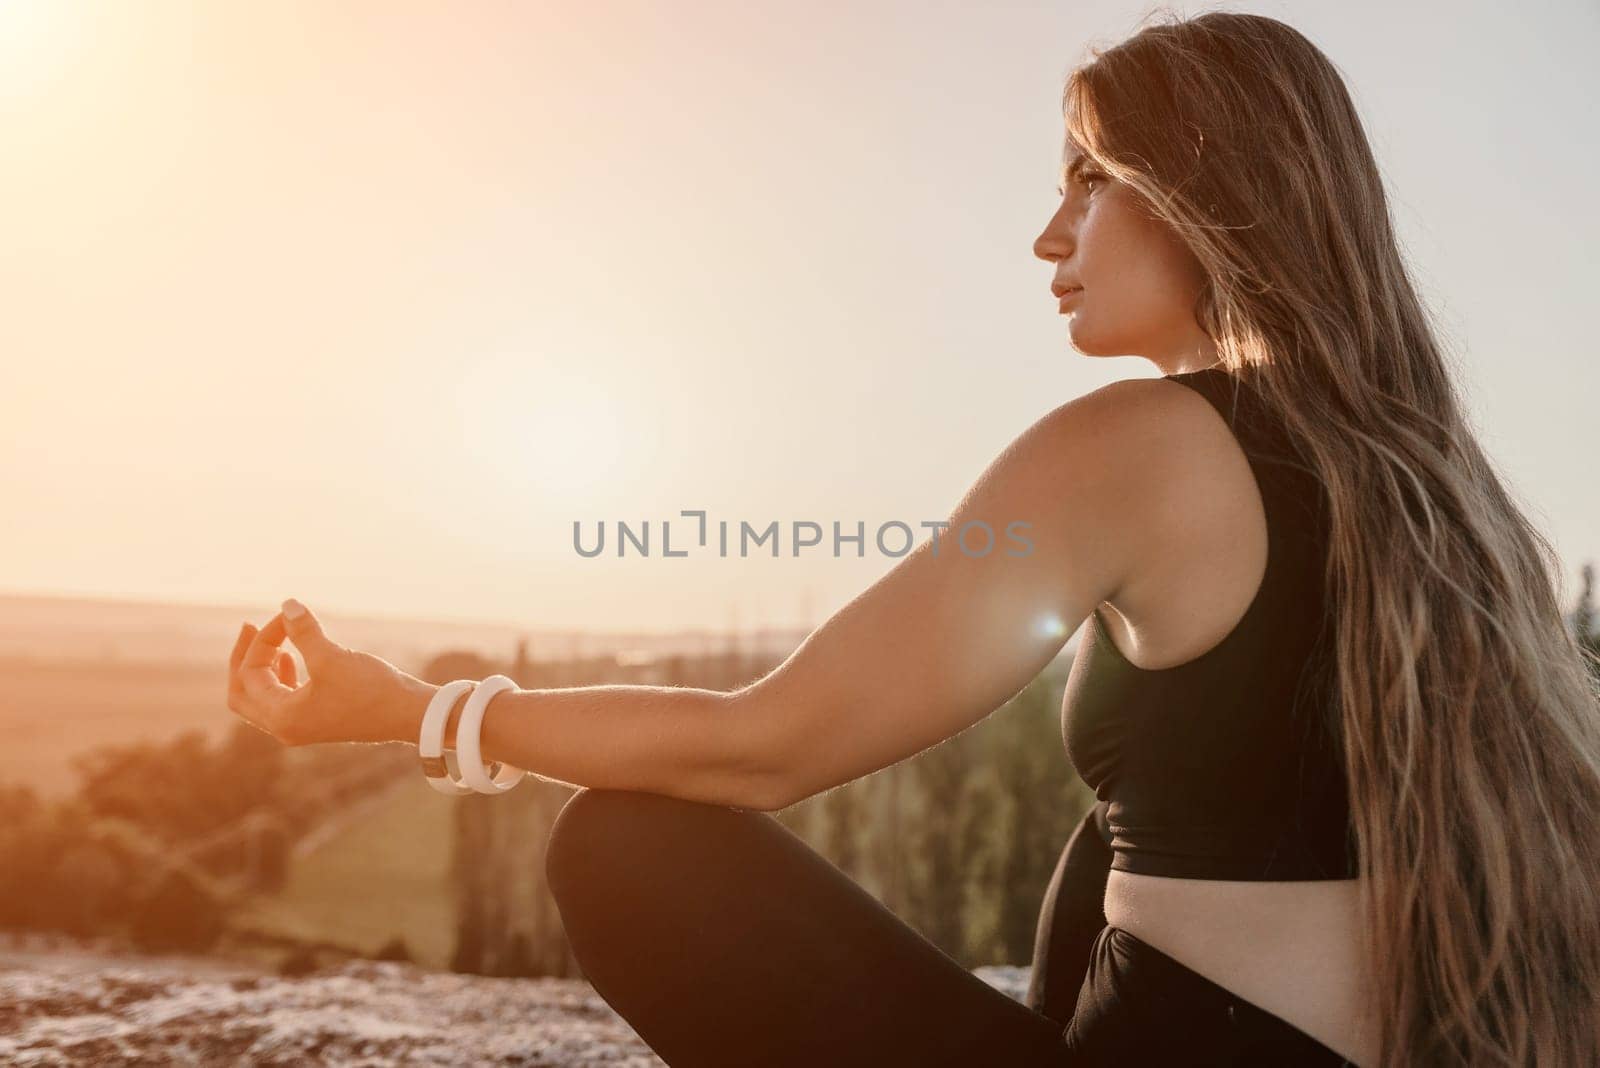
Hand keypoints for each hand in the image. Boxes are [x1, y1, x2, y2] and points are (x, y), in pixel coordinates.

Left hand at [226, 598, 427, 745]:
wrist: (409, 714)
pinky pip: (282, 699)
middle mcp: (286, 727)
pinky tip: (291, 658)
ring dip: (262, 665)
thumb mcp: (332, 657)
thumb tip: (287, 604)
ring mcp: (301, 726)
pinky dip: (280, 676)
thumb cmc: (372, 690)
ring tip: (274, 640)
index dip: (262, 641)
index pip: (250, 675)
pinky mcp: (318, 720)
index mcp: (282, 717)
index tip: (285, 618)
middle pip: (242, 693)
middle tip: (249, 627)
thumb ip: (304, 630)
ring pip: (262, 696)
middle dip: (244, 658)